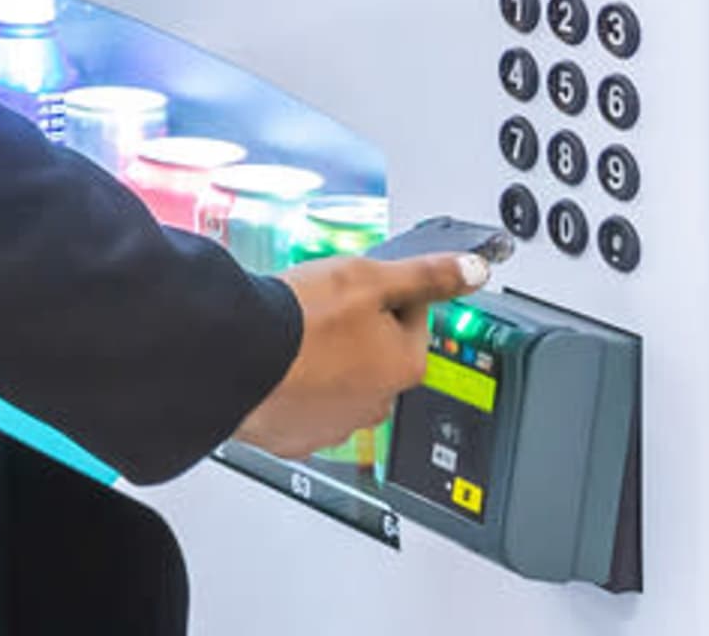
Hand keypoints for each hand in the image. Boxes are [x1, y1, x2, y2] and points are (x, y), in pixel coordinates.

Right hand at [232, 248, 492, 459]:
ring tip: (292, 337)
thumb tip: (474, 270)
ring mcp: (338, 425)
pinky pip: (304, 409)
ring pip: (341, 384)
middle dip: (355, 334)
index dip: (383, 295)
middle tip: (318, 311)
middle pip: (377, 355)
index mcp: (405, 364)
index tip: (355, 288)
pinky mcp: (296, 438)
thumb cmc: (299, 321)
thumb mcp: (367, 277)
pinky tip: (277, 368)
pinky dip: (295, 391)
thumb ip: (425, 274)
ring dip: (325, 364)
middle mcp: (380, 403)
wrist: (235, 358)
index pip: (412, 318)